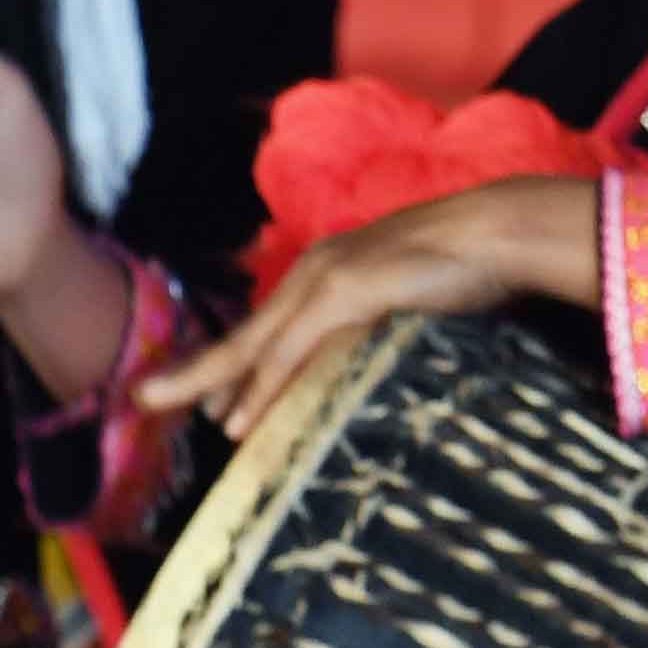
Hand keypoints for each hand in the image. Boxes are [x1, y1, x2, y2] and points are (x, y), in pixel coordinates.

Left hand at [139, 176, 603, 443]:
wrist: (503, 229)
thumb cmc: (470, 269)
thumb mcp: (412, 305)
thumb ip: (382, 330)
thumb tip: (369, 374)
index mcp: (328, 277)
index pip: (267, 330)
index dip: (230, 366)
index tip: (201, 398)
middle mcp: (315, 275)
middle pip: (243, 337)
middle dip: (193, 372)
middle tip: (144, 400)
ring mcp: (325, 281)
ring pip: (251, 345)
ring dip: (207, 381)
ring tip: (162, 408)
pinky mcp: (344, 292)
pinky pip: (290, 351)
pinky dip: (259, 386)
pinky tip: (236, 417)